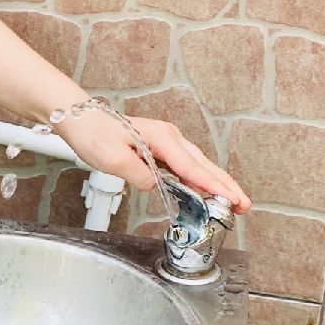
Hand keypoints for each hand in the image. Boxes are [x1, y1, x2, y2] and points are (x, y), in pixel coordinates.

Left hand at [54, 112, 250, 214]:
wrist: (80, 120)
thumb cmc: (94, 134)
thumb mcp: (113, 158)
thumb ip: (139, 174)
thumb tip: (156, 186)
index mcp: (162, 138)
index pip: (192, 168)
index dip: (213, 186)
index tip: (231, 200)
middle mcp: (169, 138)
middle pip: (203, 165)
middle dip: (225, 185)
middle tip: (244, 204)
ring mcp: (166, 142)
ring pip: (197, 165)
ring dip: (216, 183)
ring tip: (233, 201)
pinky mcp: (159, 148)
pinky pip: (185, 166)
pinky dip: (199, 179)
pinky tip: (206, 191)